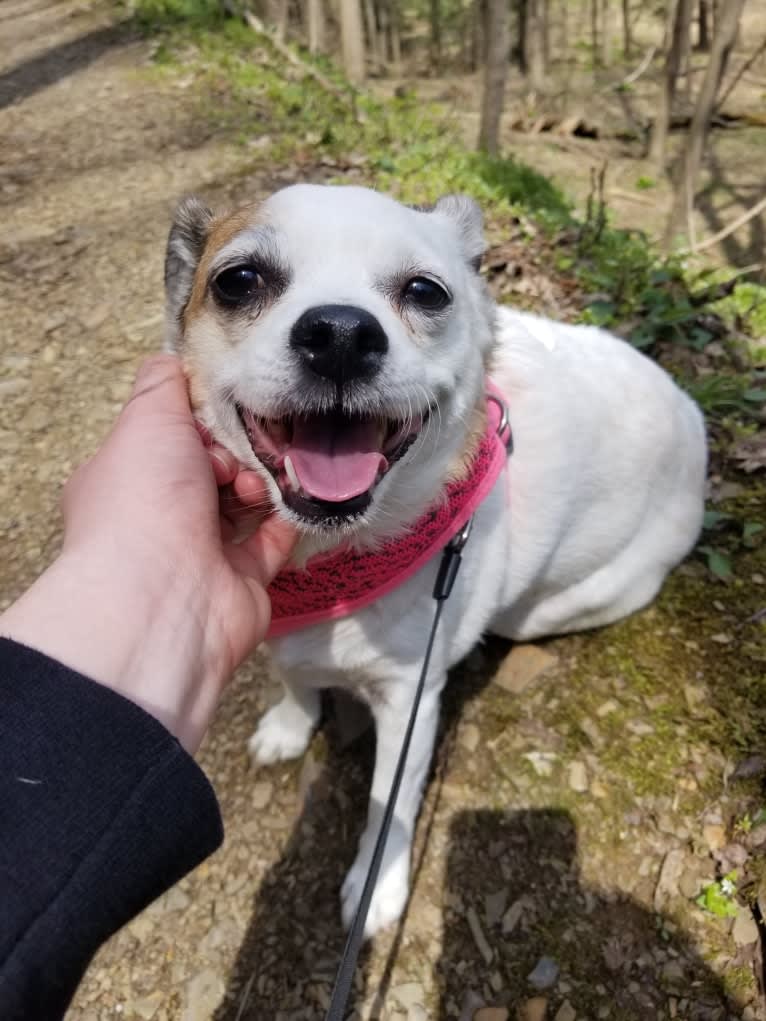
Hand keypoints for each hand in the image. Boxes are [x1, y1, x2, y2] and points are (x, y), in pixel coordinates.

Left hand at [0, 355, 296, 751]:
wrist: (163, 598)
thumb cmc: (143, 503)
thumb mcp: (145, 419)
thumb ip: (163, 384)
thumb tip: (173, 360)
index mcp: (128, 478)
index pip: (170, 435)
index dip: (199, 418)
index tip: (224, 406)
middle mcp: (162, 516)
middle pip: (213, 466)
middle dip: (236, 450)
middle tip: (247, 446)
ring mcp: (203, 550)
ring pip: (244, 500)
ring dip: (263, 480)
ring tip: (266, 474)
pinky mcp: (243, 579)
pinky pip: (273, 538)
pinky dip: (288, 515)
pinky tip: (302, 490)